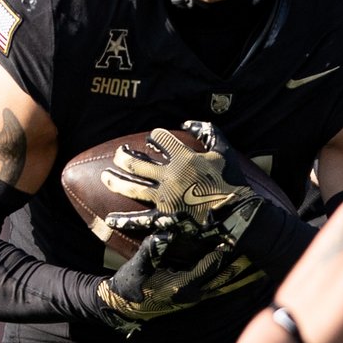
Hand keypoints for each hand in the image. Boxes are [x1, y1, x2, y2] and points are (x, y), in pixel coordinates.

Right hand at [91, 222, 256, 333]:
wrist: (122, 308)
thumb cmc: (128, 287)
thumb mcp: (135, 268)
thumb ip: (151, 251)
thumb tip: (165, 232)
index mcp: (182, 285)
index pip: (211, 265)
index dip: (226, 250)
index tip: (241, 235)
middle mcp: (193, 293)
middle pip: (226, 277)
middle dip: (244, 266)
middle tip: (264, 253)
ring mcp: (194, 297)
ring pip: (225, 285)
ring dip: (243, 276)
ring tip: (263, 267)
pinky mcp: (193, 297)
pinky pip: (218, 289)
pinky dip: (232, 281)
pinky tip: (244, 276)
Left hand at [102, 124, 262, 240]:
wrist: (238, 214)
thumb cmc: (233, 181)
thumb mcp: (224, 150)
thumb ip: (209, 131)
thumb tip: (189, 122)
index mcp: (183, 158)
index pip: (161, 139)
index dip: (154, 136)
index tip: (152, 138)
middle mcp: (169, 176)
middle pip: (136, 163)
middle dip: (123, 157)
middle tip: (118, 154)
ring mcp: (165, 198)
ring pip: (132, 187)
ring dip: (115, 181)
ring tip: (105, 176)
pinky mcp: (165, 218)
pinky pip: (140, 220)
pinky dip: (124, 220)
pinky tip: (109, 219)